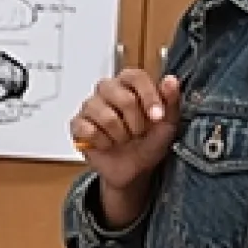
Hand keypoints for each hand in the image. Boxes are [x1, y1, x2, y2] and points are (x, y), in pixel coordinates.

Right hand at [70, 70, 182, 190]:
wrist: (134, 170)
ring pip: (106, 116)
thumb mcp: (168, 123)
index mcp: (129, 83)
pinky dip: (103, 143)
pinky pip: (89, 130)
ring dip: (120, 135)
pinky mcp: (77, 124)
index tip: (158, 117)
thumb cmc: (149, 141)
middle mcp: (107, 89)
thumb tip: (171, 80)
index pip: (136, 77)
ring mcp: (89, 106)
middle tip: (138, 133)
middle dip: (136, 123)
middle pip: (123, 98)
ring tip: (123, 139)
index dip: (149, 96)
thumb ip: (171, 100)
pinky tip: (107, 144)